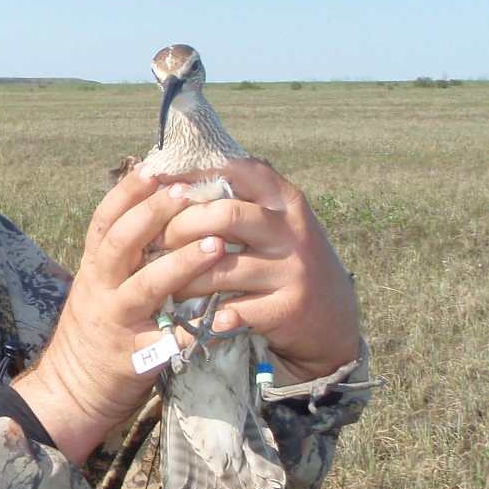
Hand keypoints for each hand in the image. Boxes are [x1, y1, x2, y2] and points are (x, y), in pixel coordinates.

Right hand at [11, 170, 227, 463]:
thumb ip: (121, 256)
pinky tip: (227, 317)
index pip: (104, 221)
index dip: (127, 193)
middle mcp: (99, 291)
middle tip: (187, 192)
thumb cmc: (94, 331)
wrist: (70, 391)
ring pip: (145, 287)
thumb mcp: (97, 287)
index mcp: (92, 270)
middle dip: (153, 215)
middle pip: (121, 244)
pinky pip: (171, 339)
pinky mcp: (134, 357)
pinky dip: (198, 328)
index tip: (153, 166)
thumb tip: (153, 208)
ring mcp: (116, 323)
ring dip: (180, 264)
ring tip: (214, 244)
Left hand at [149, 157, 360, 387]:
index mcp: (284, 201)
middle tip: (156, 241)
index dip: (194, 172)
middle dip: (181, 227)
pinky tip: (195, 315)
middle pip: (225, 215)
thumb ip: (238, 200)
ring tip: (165, 283)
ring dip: (185, 277)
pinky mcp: (288, 307)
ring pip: (222, 267)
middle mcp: (292, 230)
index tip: (161, 181)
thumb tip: (173, 180)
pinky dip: (209, 314)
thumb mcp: (274, 224)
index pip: (238, 171)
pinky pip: (235, 309)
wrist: (331, 318)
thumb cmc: (283, 261)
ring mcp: (293, 269)